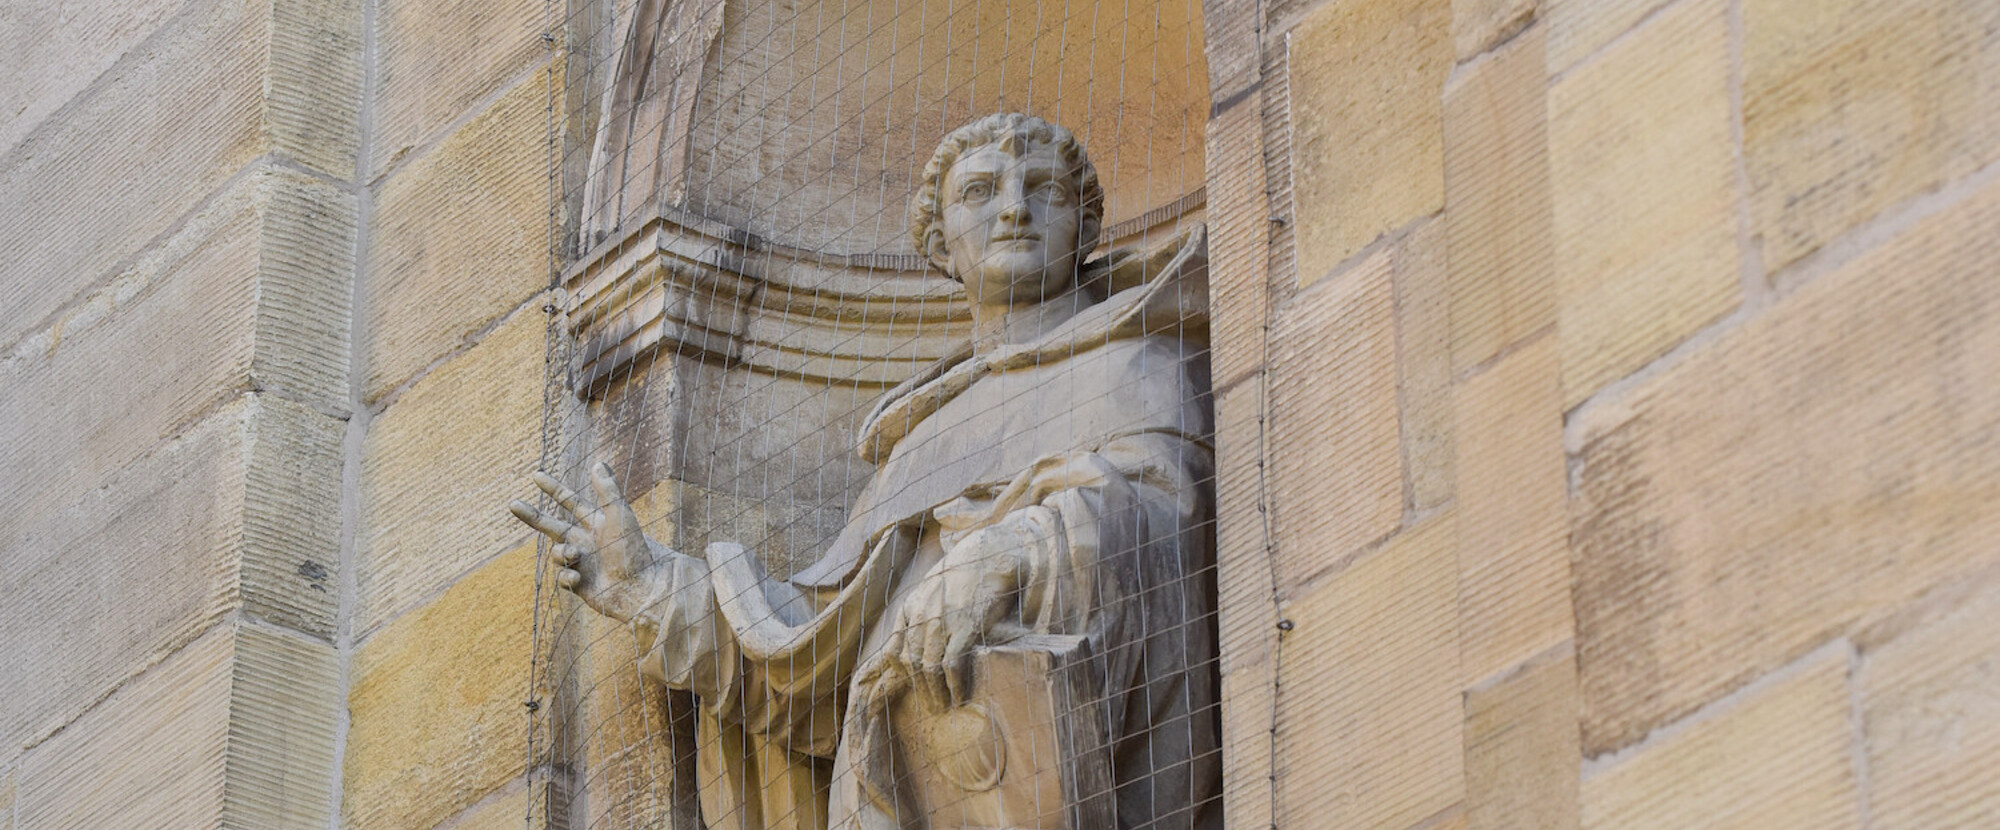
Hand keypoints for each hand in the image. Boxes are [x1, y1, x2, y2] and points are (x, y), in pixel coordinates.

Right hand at [508, 462, 658, 621]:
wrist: (642, 588)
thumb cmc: (635, 551)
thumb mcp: (621, 515)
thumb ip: (608, 490)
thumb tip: (597, 462)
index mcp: (597, 524)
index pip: (570, 502)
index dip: (553, 489)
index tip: (536, 475)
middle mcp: (588, 542)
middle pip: (552, 526)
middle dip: (532, 516)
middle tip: (512, 503)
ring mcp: (584, 563)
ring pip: (557, 553)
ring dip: (561, 552)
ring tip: (576, 555)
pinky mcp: (582, 585)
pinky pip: (563, 577)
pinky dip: (566, 575)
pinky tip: (578, 578)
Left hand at [881, 534, 1026, 709]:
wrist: (990, 556)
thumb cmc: (964, 577)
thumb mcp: (931, 592)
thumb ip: (919, 615)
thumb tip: (913, 645)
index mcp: (910, 608)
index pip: (892, 651)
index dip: (893, 677)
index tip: (897, 695)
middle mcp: (921, 615)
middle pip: (910, 663)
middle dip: (918, 690)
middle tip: (929, 706)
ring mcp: (942, 621)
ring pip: (928, 667)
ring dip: (935, 692)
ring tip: (943, 706)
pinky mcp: (964, 626)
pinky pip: (951, 663)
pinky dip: (953, 685)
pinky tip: (958, 696)